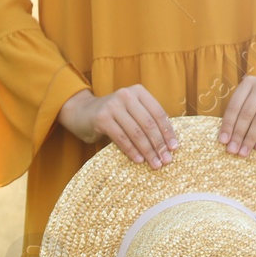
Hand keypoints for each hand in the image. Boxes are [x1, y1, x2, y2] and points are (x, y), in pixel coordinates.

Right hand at [58, 85, 177, 168]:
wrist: (81, 113)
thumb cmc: (111, 116)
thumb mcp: (130, 112)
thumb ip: (146, 119)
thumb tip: (168, 143)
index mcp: (138, 92)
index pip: (158, 113)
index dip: (168, 131)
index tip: (174, 148)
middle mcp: (126, 95)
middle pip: (149, 124)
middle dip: (159, 144)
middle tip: (166, 160)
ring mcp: (113, 106)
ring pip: (136, 132)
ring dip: (148, 151)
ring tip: (155, 164)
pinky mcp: (102, 119)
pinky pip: (121, 138)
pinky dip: (132, 151)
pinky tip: (139, 160)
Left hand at [218, 76, 255, 155]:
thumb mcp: (250, 107)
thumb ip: (239, 117)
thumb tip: (225, 140)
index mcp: (248, 83)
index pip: (234, 106)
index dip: (228, 125)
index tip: (223, 141)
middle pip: (247, 113)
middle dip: (238, 134)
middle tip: (232, 150)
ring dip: (250, 138)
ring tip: (244, 152)